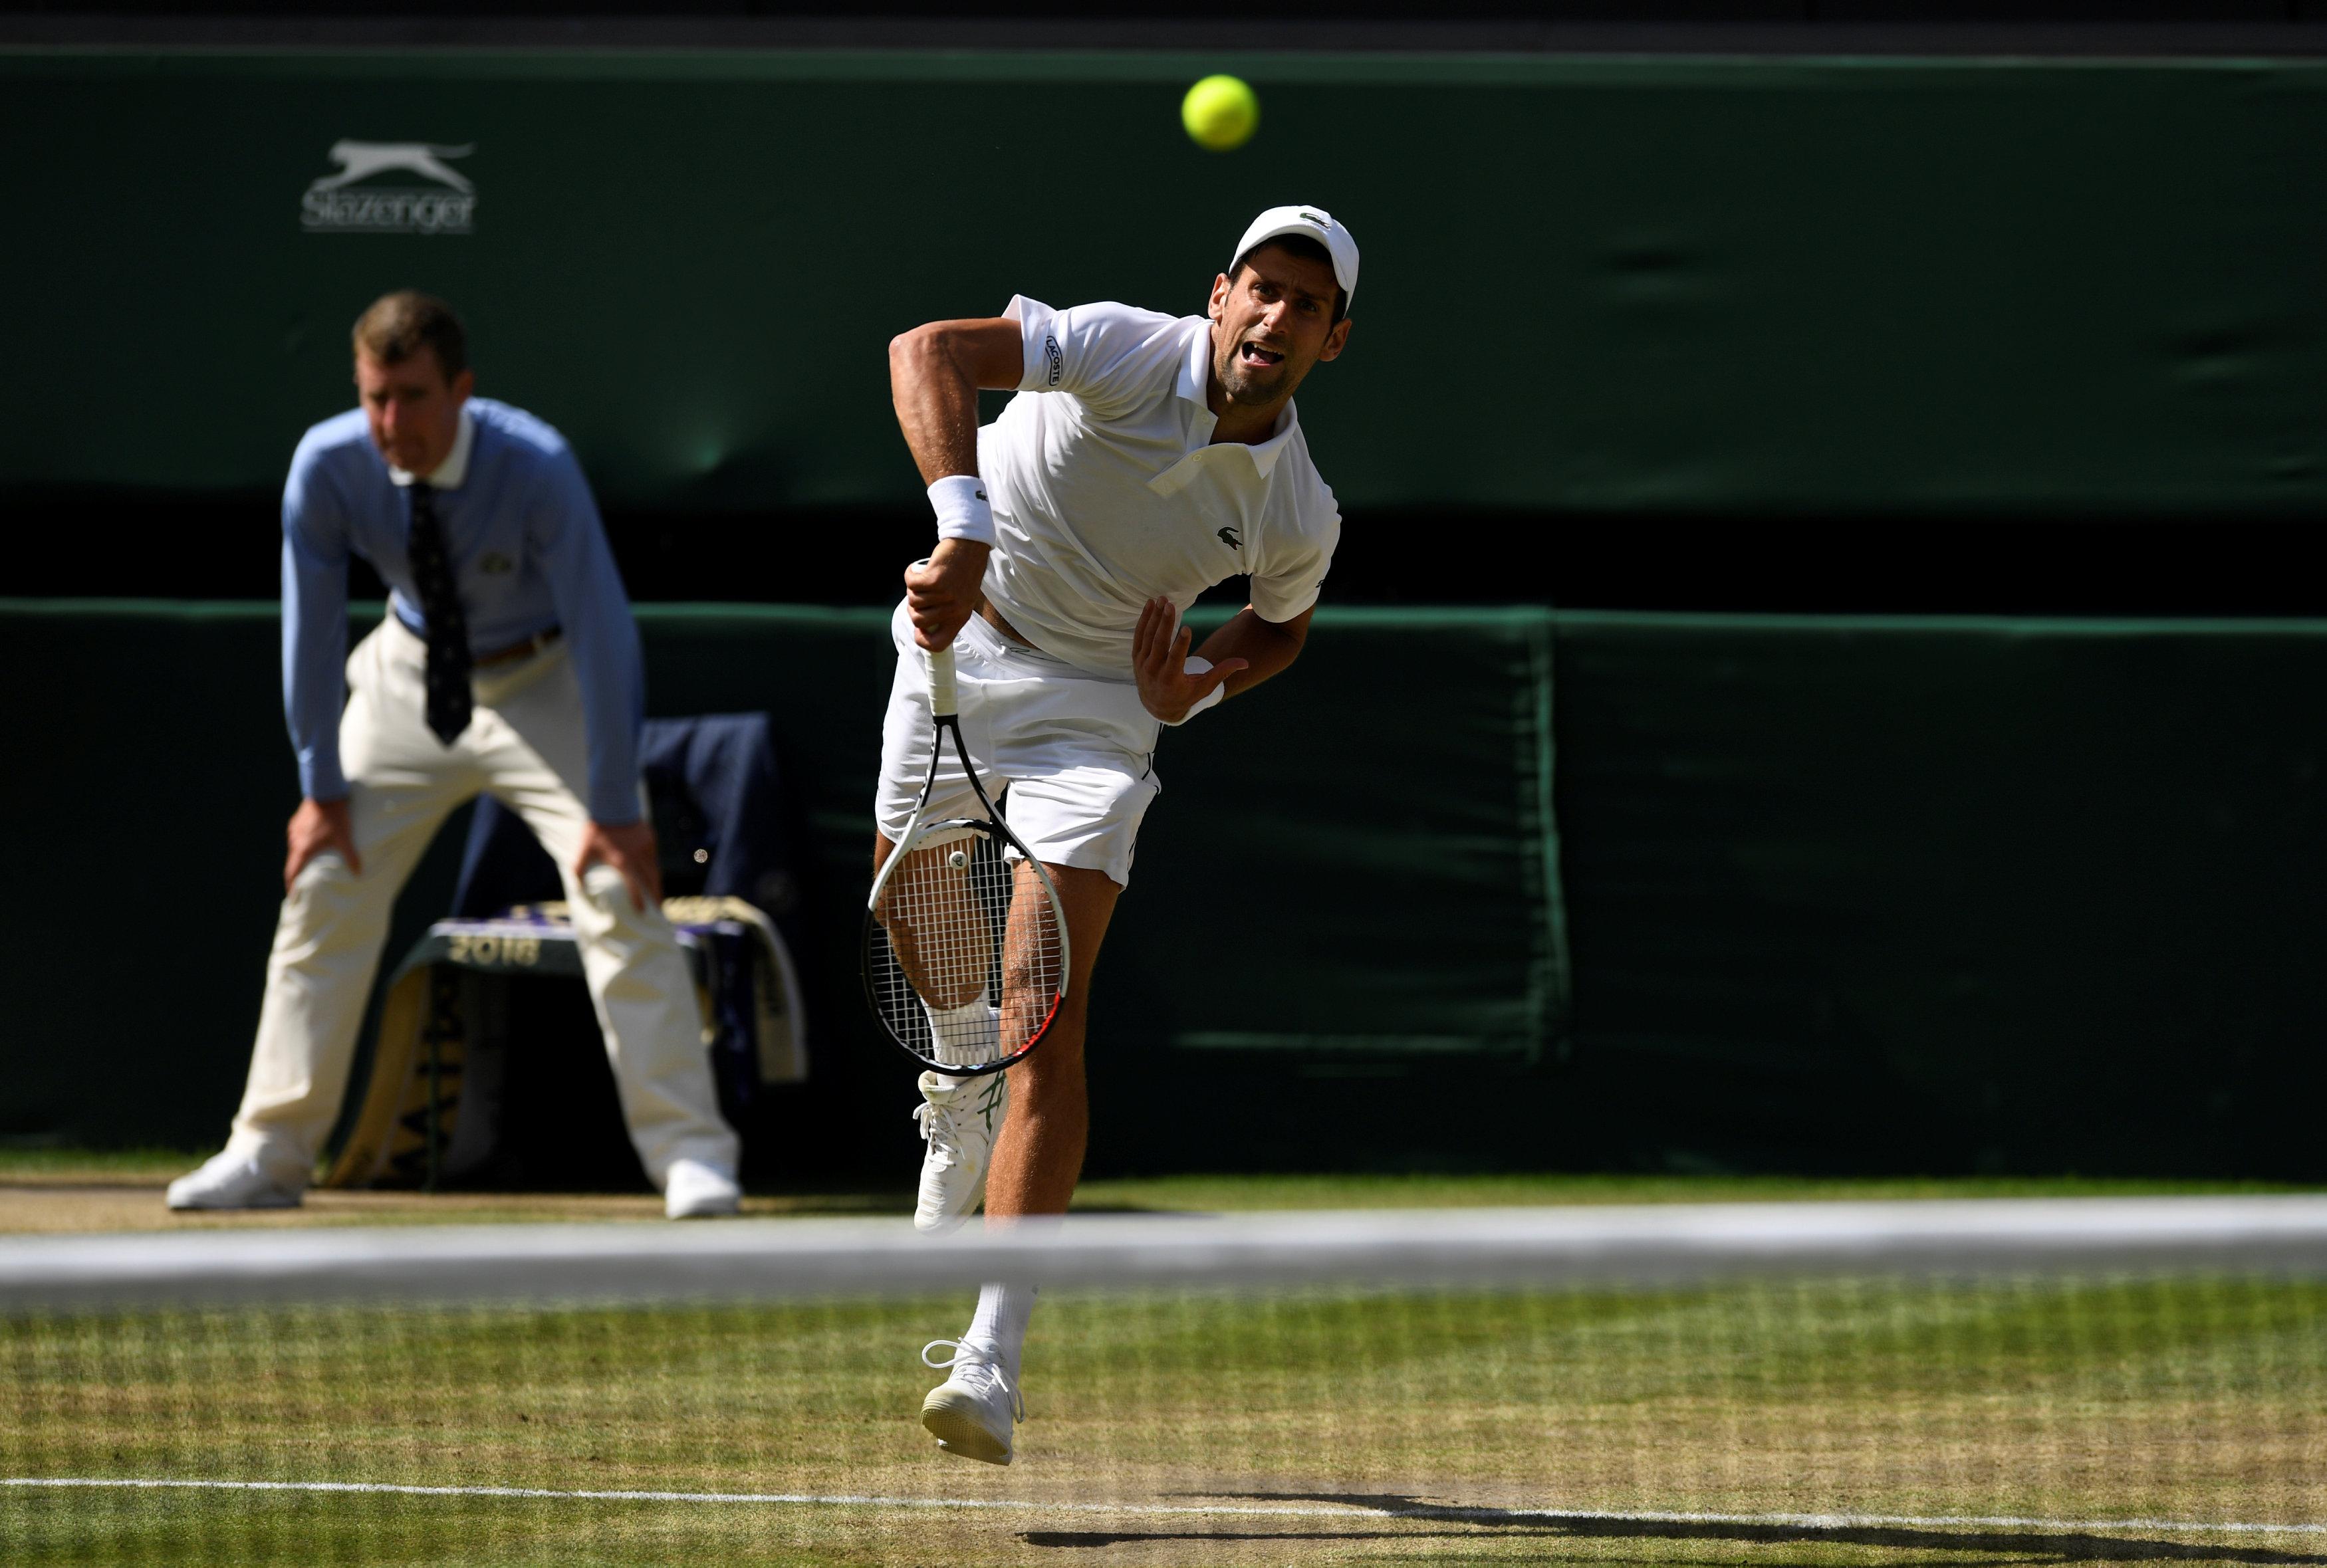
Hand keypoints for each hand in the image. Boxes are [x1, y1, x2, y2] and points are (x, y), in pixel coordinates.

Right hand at [284, 797, 360, 891]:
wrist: (325, 793)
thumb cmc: (335, 817)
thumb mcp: (344, 838)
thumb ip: (351, 856)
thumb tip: (359, 873)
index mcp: (303, 849)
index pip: (292, 872)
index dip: (291, 885)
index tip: (292, 895)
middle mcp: (294, 841)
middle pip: (291, 862)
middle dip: (295, 875)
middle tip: (299, 884)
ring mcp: (293, 831)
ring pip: (294, 849)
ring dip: (298, 858)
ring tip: (306, 865)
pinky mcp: (296, 822)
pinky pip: (296, 838)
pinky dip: (301, 845)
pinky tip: (310, 845)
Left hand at [577, 818, 662, 912]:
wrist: (612, 805)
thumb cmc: (597, 829)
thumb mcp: (584, 849)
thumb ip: (579, 869)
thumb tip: (578, 886)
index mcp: (622, 862)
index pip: (634, 886)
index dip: (639, 900)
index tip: (642, 911)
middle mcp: (637, 857)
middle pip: (650, 881)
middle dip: (655, 896)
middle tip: (658, 909)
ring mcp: (646, 848)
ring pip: (655, 870)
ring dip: (657, 884)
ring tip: (659, 895)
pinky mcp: (650, 839)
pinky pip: (653, 857)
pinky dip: (654, 867)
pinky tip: (653, 874)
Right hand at [904, 538, 990, 650]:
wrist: (970, 547)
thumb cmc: (963, 573)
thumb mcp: (962, 599)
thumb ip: (946, 614)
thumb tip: (921, 627)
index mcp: (961, 618)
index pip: (939, 644)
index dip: (923, 641)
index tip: (918, 630)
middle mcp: (954, 609)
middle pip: (918, 621)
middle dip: (912, 608)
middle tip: (918, 594)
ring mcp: (945, 595)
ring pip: (913, 600)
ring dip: (912, 589)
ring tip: (923, 579)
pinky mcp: (934, 580)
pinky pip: (911, 583)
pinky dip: (909, 575)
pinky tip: (916, 570)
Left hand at [1132, 596, 1246, 723]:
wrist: (1157, 706)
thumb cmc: (1185, 695)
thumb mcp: (1204, 687)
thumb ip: (1222, 672)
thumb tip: (1245, 663)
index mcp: (1171, 679)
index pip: (1175, 659)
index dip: (1181, 644)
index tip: (1187, 628)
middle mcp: (1153, 670)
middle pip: (1158, 644)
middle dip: (1164, 623)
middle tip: (1169, 604)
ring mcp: (1143, 663)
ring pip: (1148, 637)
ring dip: (1154, 617)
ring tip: (1162, 599)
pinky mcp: (1136, 656)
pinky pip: (1139, 636)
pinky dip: (1144, 620)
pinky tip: (1150, 605)